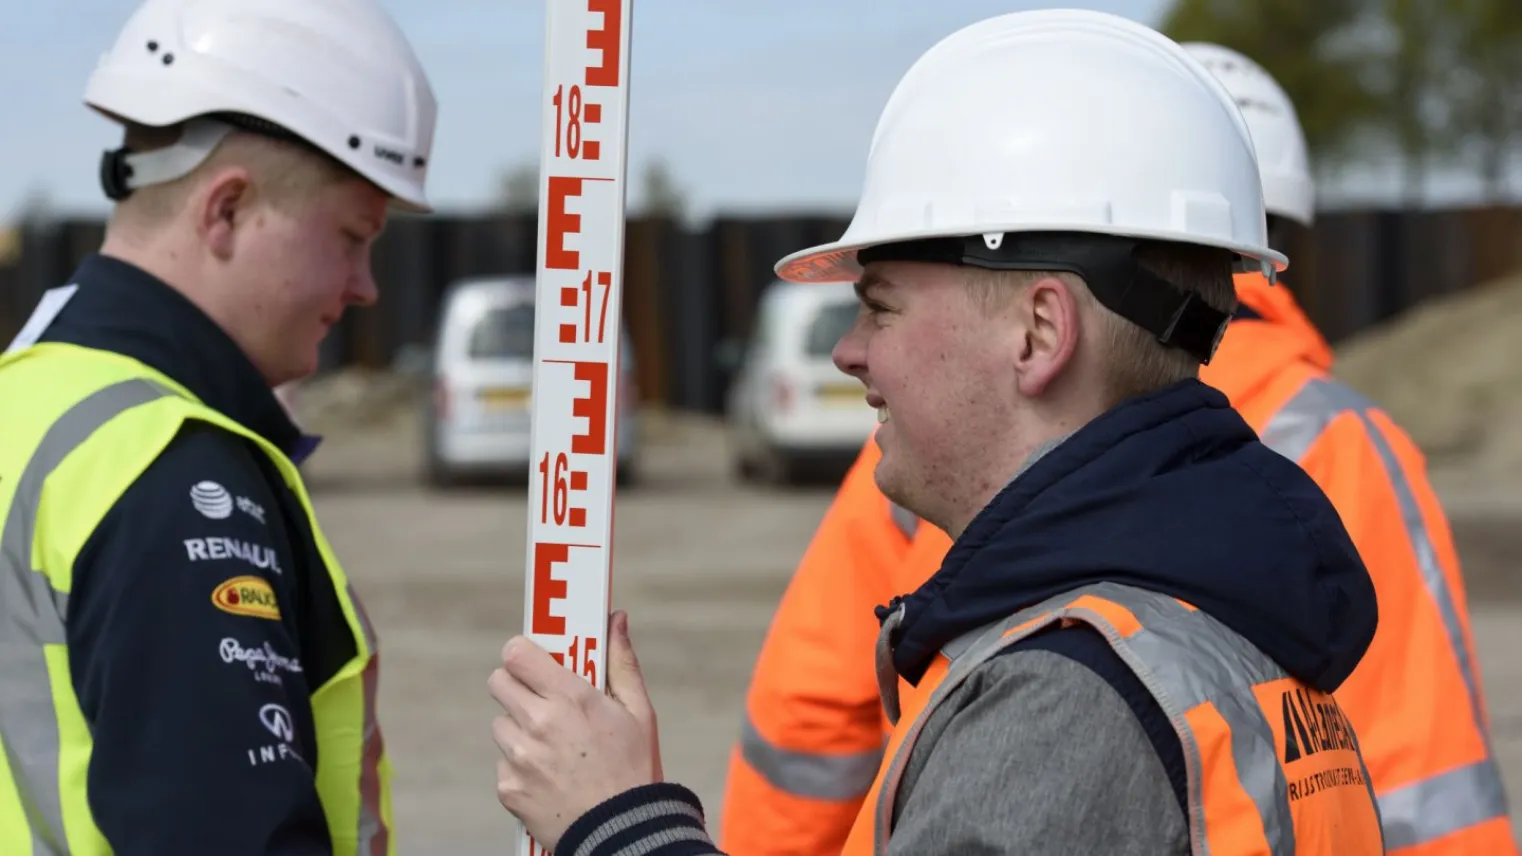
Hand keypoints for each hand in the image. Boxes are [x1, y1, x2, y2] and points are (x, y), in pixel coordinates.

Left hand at [489, 610, 661, 848]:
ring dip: (520, 728)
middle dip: (518, 685)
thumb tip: (615, 619)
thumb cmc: (635, 770)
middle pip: (499, 682)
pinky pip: (504, 762)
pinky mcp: (508, 787)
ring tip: (554, 746)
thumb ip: (621, 661)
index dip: (523, 653)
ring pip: (501, 724)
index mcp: (569, 698)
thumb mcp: (639, 712)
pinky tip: (551, 775)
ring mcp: (519, 758)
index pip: (517, 653)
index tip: (535, 660)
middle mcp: (537, 724)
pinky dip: (521, 766)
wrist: (621, 834)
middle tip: (542, 700)